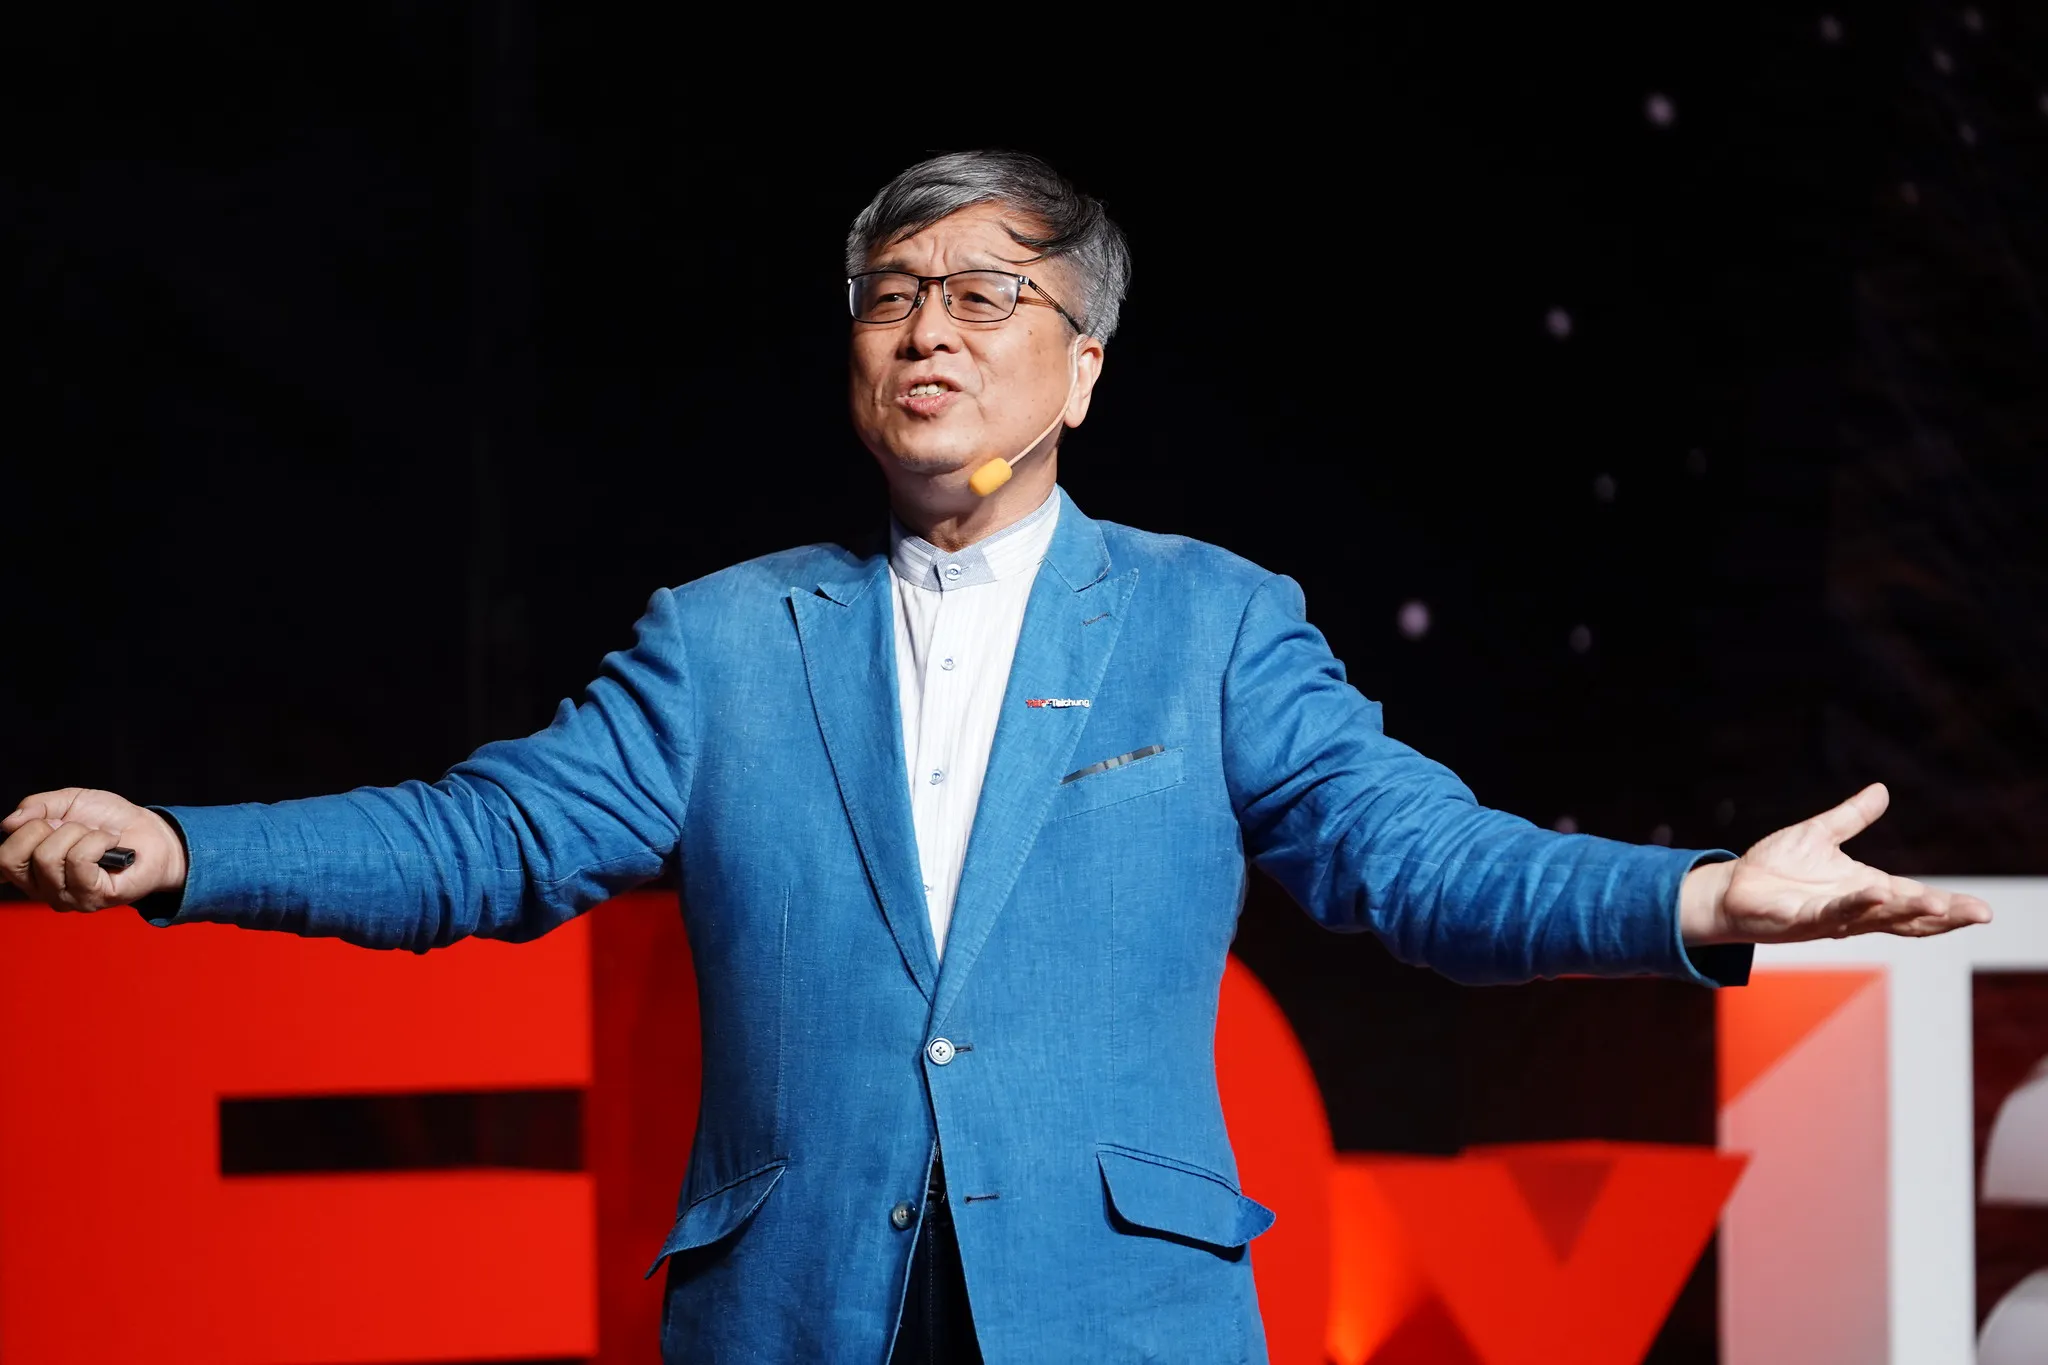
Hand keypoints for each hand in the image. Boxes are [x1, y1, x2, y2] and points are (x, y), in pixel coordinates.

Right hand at [0, 788, 187, 911]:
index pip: (1, 860)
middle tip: (73, 827)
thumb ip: (36, 807)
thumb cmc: (109, 821)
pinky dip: (98, 841)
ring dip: (78, 833)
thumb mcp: (69, 802)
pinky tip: (111, 844)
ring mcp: (66, 897)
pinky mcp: (93, 897)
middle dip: (43, 829)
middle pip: (12, 860)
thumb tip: (8, 823)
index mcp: (30, 869)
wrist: (151, 832)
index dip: (22, 832)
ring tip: (98, 836)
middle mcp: (42, 888)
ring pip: (47, 857)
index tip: (50, 823)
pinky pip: (79, 860)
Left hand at [1681, 782, 1991, 944]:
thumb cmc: (1774, 868)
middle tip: (1980, 913)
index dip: (1948, 906)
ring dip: (1908, 913)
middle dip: (1944, 916)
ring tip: (1941, 906)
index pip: (1915, 901)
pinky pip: (1834, 912)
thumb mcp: (1819, 834)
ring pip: (1877, 918)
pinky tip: (1877, 893)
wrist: (1729, 887)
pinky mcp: (1802, 919)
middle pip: (1908, 917)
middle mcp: (1854, 908)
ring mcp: (1830, 917)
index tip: (1983, 909)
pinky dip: (1857, 904)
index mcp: (1864, 890)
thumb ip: (1852, 817)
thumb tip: (1882, 791)